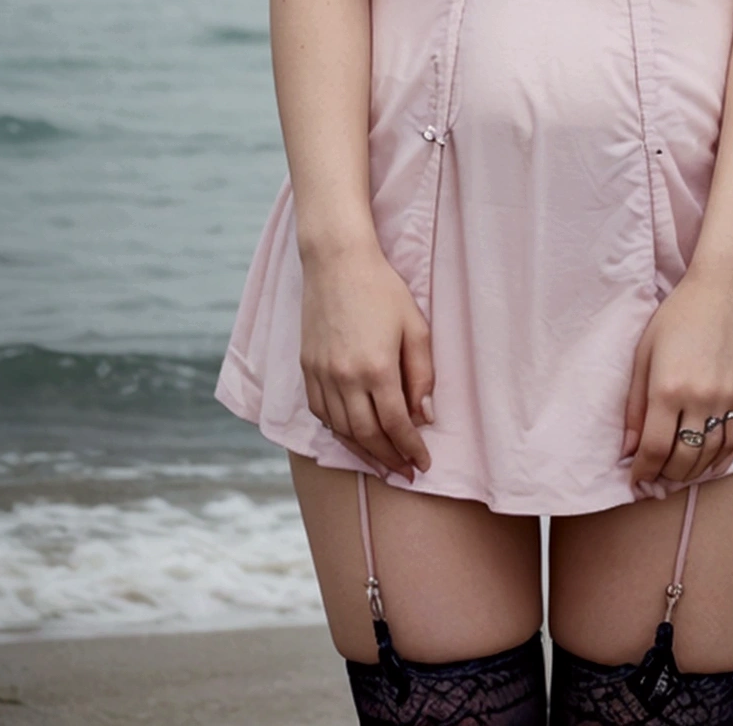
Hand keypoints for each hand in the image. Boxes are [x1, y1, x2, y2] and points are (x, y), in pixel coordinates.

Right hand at [300, 238, 434, 481]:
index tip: (422, 463)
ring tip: (382, 461)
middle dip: (388, 459)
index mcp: (377, 367)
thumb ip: (422, 374)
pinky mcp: (307, 367)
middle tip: (405, 472)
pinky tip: (352, 434)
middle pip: (366, 435)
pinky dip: (337, 430)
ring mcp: (322, 374)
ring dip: (363, 451)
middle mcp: (345, 377)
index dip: (411, 449)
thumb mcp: (415, 326)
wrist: (336, 261)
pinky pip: (320, 412)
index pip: (396, 425)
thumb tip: (425, 416)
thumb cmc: (382, 289)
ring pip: (341, 429)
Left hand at [620, 267, 732, 488]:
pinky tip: (708, 468)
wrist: (727, 288)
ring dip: (691, 473)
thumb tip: (628, 448)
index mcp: (668, 387)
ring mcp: (728, 399)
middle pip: (683, 458)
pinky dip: (721, 462)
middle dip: (665, 476)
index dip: (642, 470)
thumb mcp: (645, 352)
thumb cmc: (678, 315)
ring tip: (676, 476)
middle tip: (654, 481)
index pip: (654, 448)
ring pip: (710, 456)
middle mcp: (700, 398)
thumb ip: (635, 403)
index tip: (634, 479)